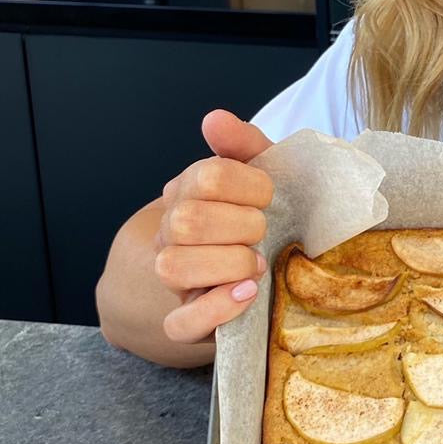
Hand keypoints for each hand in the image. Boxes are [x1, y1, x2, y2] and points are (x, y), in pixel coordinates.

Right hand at [153, 110, 274, 343]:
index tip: (270, 195)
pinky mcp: (186, 321)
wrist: (246, 273)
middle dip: (239, 225)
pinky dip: (216, 309)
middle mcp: (171, 233)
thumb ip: (242, 144)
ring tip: (256, 265)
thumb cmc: (257, 218)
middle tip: (263, 231)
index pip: (207, 176)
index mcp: (188, 192)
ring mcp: (174, 280)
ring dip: (226, 263)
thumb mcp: (259, 177)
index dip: (248, 184)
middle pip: (186, 221)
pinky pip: (181, 324)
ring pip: (173, 267)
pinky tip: (247, 293)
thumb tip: (214, 119)